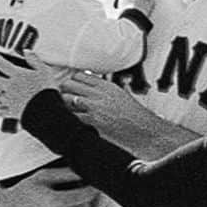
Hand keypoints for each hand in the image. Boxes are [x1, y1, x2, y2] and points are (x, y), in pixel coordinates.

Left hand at [0, 51, 58, 121]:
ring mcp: (10, 100)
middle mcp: (11, 87)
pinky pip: (0, 110)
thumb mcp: (45, 71)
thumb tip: (26, 51)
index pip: (0, 63)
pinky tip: (1, 105)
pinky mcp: (12, 112)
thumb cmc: (47, 90)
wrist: (49, 111)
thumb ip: (35, 60)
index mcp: (18, 75)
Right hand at [0, 162, 94, 206]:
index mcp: (55, 201)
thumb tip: (85, 173)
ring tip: (66, 204)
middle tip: (72, 193)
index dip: (91, 188)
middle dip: (83, 199)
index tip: (90, 185)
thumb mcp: (43, 176)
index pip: (86, 195)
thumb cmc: (25, 190)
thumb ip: (65, 173)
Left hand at [59, 70, 197, 157]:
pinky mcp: (92, 122)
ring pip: (67, 100)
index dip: (71, 81)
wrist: (144, 130)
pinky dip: (68, 119)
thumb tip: (89, 87)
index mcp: (106, 86)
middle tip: (62, 97)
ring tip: (63, 110)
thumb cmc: (134, 116)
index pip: (79, 76)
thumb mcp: (120, 96)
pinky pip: (73, 117)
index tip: (69, 86)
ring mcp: (94, 108)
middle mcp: (99, 94)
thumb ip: (103, 91)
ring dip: (63, 105)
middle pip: (69, 84)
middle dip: (63, 91)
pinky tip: (68, 122)